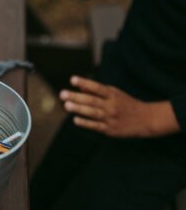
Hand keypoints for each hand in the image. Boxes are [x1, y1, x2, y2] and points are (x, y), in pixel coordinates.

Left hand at [59, 76, 179, 137]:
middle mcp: (112, 106)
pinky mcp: (110, 130)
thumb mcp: (115, 94)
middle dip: (76, 97)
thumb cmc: (126, 104)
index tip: (72, 79)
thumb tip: (79, 87)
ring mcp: (111, 118)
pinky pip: (96, 126)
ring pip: (93, 113)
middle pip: (92, 100)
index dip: (85, 83)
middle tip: (62, 94)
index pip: (97, 87)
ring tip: (66, 105)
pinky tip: (75, 120)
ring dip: (79, 109)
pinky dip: (86, 123)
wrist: (146, 120)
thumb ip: (97, 91)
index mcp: (113, 95)